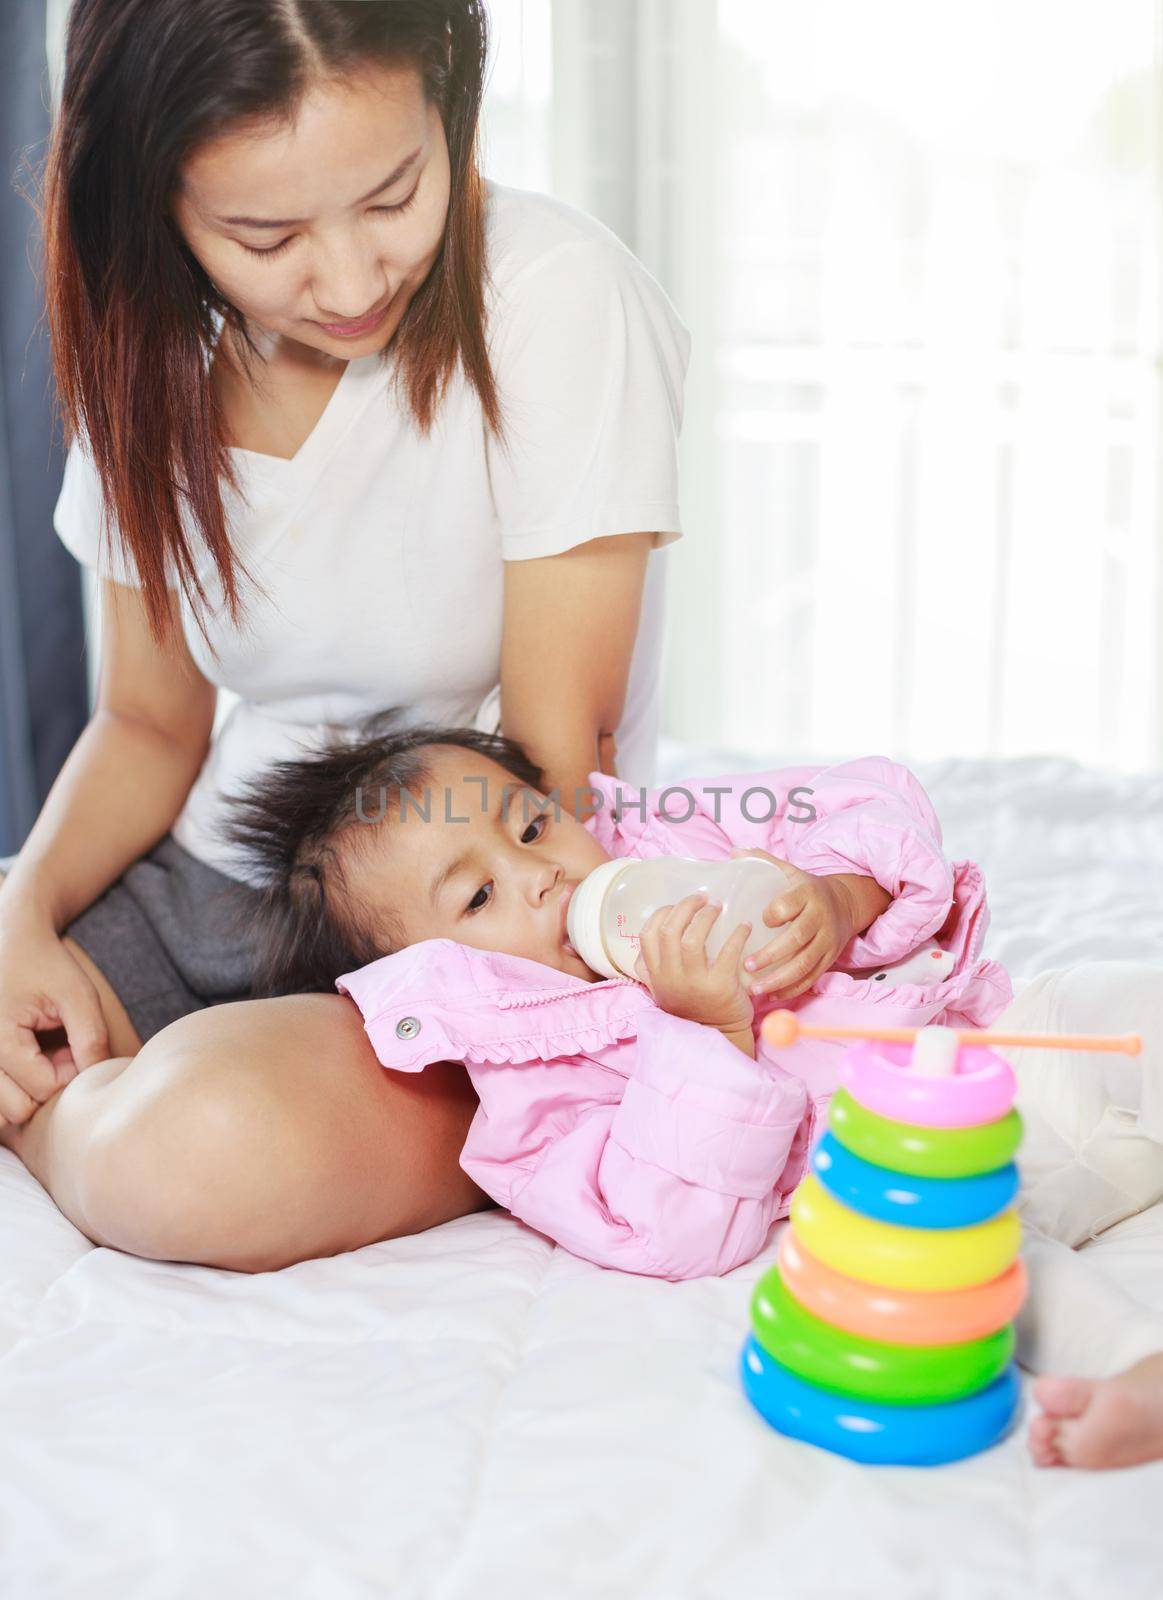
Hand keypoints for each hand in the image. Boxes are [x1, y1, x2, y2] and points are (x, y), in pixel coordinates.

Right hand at [0, 904, 110, 1130]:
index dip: (70, 1073)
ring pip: (2, 1113)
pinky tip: (27, 1063)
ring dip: (28, 1092)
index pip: (42, 1088)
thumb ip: (90, 1037)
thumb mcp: (78, 994)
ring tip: (41, 1057)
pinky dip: (13, 1090)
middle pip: (17, 1109)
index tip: (75, 1045)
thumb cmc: (44, 964)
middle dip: (47, 1088)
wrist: (12, 941)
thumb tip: (95, 1081)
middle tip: (58, 1054)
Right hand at [632, 892, 754, 1037]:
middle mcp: (671, 977)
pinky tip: (745, 926)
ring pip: (692, 939)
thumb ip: (654, 965)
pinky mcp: (720, 987)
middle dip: (686, 907)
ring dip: (706, 916)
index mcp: (656, 974)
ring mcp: (694, 983)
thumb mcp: (664, 988)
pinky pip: (728, 952)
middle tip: (703, 898)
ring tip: (718, 906)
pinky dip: (738, 934)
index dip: (663, 913)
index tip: (680, 905)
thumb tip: (654, 931)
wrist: (719, 1034)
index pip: (648, 935)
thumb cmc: (693, 1005)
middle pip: (670, 930)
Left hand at [729, 848, 860, 1001]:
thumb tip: (733, 852)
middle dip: (771, 954)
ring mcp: (828, 940)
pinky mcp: (831, 958)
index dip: (775, 913)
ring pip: (805, 963)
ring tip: (755, 988)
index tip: (757, 921)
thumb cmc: (805, 889)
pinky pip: (812, 977)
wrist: (844, 903)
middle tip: (747, 965)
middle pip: (797, 938)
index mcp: (807, 893)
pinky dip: (792, 989)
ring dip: (779, 978)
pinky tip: (772, 995)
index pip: (790, 903)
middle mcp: (820, 917)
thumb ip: (763, 862)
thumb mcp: (789, 872)